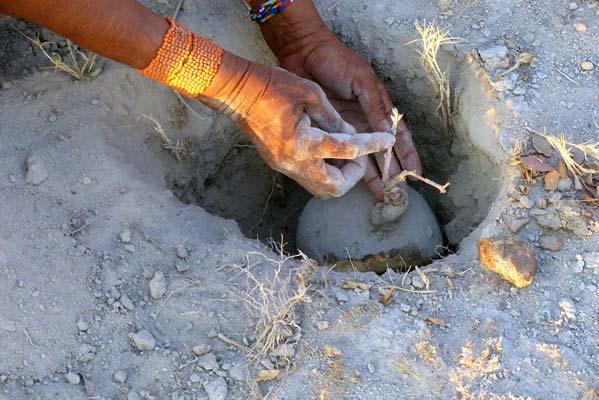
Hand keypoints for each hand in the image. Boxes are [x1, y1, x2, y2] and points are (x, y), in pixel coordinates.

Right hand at [200, 52, 395, 198]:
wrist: (237, 92)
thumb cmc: (272, 86)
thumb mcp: (311, 94)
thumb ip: (334, 119)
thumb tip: (350, 135)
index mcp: (304, 143)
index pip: (348, 150)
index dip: (372, 145)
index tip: (388, 141)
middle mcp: (294, 163)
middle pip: (335, 188)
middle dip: (353, 175)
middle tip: (358, 155)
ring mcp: (284, 167)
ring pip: (321, 188)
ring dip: (339, 176)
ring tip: (344, 152)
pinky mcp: (279, 165)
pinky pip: (308, 177)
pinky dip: (324, 169)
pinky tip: (326, 150)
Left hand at [277, 34, 421, 199]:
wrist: (305, 55)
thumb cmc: (337, 63)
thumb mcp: (362, 83)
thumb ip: (375, 108)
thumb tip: (388, 136)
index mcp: (380, 108)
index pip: (399, 137)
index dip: (408, 156)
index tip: (415, 175)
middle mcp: (366, 122)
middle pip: (384, 153)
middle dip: (393, 174)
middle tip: (400, 196)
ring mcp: (348, 128)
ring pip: (365, 158)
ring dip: (374, 177)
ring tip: (383, 196)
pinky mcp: (330, 131)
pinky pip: (343, 154)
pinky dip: (350, 168)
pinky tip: (353, 183)